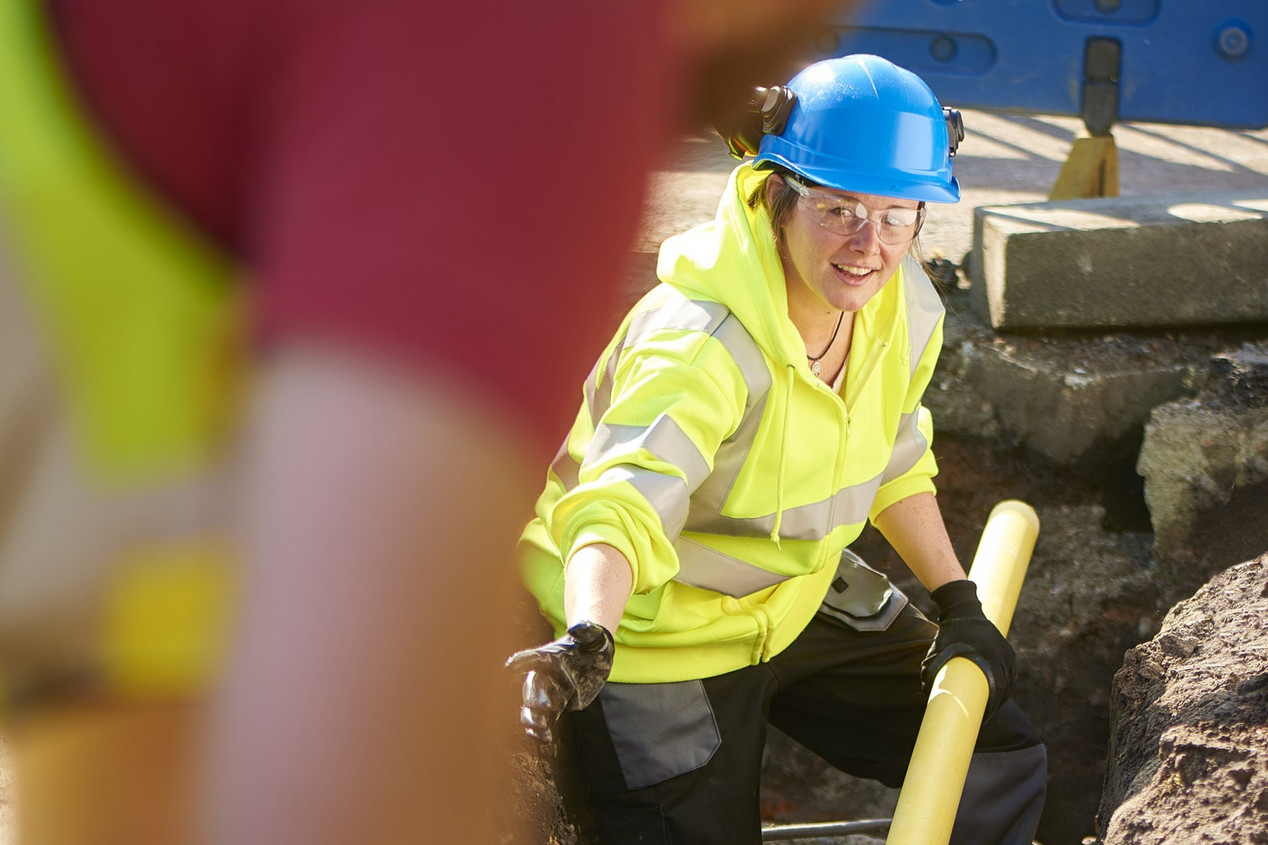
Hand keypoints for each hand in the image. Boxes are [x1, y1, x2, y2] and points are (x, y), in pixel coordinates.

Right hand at [505, 621, 613, 743]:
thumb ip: (586, 632)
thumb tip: (578, 627)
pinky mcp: (560, 703)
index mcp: (548, 657)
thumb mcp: (591, 635)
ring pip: (535, 708)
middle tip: (542, 710)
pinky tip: (545, 739)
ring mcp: (551, 691)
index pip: (530, 660)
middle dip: (533, 700)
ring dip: (534, 720)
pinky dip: (544, 729)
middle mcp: (546, 675)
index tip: (507, 670)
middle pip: (533, 689)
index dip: (521, 664)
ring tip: (540, 731)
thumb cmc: (591, 641)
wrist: (596, 653)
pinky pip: (548, 718)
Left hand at [921, 580, 1015, 720]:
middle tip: (984, 719)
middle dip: (995, 707)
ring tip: (990, 710)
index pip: (995, 690)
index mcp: (987, 657)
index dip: (990, 708)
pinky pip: (1011, 675)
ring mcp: (1007, 653)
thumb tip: (923, 694)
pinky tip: (998, 697)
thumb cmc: (948, 634)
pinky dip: (1006, 687)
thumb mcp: (937, 652)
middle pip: (1004, 690)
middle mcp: (1001, 656)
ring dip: (1002, 699)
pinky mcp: (1008, 652)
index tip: (981, 719)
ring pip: (1009, 683)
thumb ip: (929, 672)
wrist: (963, 610)